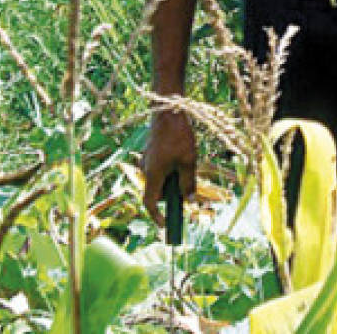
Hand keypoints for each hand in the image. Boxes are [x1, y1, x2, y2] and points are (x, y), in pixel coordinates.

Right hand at [141, 109, 196, 224]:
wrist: (168, 110)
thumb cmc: (178, 136)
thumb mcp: (188, 161)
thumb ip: (188, 183)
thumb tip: (190, 201)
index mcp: (153, 174)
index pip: (150, 203)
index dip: (157, 217)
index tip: (166, 225)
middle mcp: (146, 169)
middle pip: (157, 191)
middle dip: (171, 194)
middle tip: (188, 187)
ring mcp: (147, 160)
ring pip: (160, 179)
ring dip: (172, 179)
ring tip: (187, 163)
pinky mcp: (151, 152)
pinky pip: (159, 168)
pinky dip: (169, 169)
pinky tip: (181, 155)